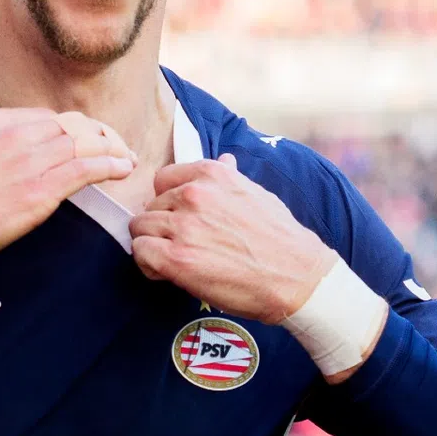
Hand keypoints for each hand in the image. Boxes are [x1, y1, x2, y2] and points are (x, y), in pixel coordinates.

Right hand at [0, 108, 133, 266]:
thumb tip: (13, 158)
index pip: (51, 118)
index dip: (77, 130)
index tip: (90, 142)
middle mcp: (18, 134)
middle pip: (75, 126)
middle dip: (102, 135)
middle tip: (117, 148)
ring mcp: (30, 160)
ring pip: (86, 143)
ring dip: (113, 150)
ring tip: (127, 160)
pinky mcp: (39, 190)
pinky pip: (86, 168)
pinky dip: (110, 165)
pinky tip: (122, 169)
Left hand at [128, 154, 334, 323]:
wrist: (296, 276)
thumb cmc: (279, 237)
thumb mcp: (256, 193)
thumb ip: (230, 177)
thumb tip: (225, 159)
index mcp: (212, 174)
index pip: (163, 179)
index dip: (168, 201)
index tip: (180, 217)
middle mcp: (193, 195)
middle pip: (150, 206)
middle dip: (161, 226)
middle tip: (182, 245)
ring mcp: (183, 226)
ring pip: (140, 228)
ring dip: (152, 244)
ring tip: (174, 259)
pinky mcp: (176, 259)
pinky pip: (141, 252)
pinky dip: (149, 264)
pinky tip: (168, 272)